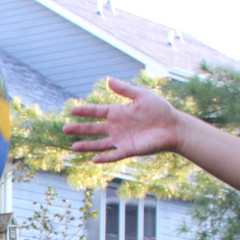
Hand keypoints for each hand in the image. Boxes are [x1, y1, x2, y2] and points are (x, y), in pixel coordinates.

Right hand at [63, 77, 182, 162]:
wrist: (174, 127)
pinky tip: (94, 159)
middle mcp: (117, 127)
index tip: (71, 110)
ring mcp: (121, 139)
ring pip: (99, 144)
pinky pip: (113, 155)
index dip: (85, 111)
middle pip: (94, 129)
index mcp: (118, 113)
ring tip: (73, 147)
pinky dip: (104, 158)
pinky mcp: (128, 150)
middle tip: (65, 128)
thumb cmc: (160, 110)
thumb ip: (125, 89)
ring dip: (86, 146)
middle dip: (79, 129)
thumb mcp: (142, 96)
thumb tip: (109, 80)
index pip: (97, 112)